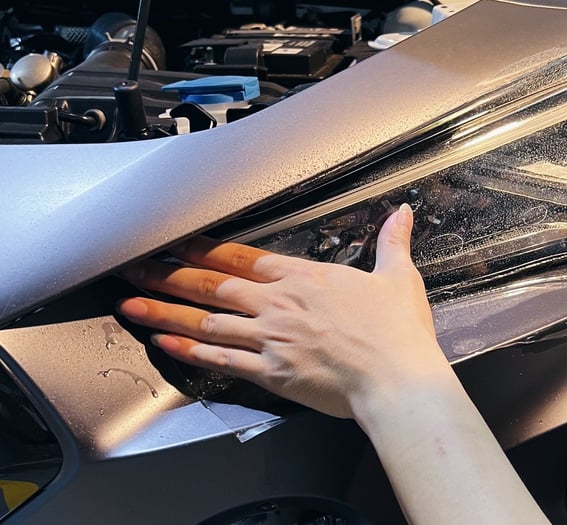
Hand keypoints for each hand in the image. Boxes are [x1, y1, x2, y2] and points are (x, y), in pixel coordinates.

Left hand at [118, 203, 451, 419]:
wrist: (397, 378)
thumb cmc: (397, 332)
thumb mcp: (398, 278)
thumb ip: (391, 243)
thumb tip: (402, 214)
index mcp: (305, 278)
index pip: (242, 258)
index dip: (204, 250)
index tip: (176, 243)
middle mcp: (279, 304)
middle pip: (212, 284)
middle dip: (169, 274)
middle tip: (134, 267)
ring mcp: (271, 338)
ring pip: (207, 321)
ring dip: (166, 311)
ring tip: (131, 305)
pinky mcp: (271, 373)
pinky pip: (221, 360)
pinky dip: (190, 351)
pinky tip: (164, 343)